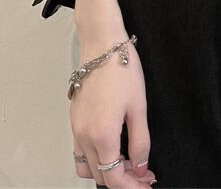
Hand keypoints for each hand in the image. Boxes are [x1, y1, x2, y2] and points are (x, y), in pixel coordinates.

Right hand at [70, 36, 156, 186]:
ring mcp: (76, 128)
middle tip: (143, 174)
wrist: (102, 45)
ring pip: (86, 167)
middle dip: (123, 180)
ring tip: (127, 162)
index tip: (146, 183)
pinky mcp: (74, 119)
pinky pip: (80, 151)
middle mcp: (84, 135)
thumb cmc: (121, 69)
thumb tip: (141, 168)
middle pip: (100, 176)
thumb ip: (140, 142)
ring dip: (106, 171)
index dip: (132, 186)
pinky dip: (95, 157)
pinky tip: (113, 147)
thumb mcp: (139, 107)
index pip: (114, 177)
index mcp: (102, 135)